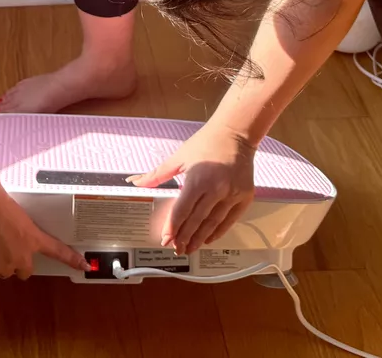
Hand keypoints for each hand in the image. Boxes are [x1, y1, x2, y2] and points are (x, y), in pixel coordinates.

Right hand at [0, 189, 88, 277]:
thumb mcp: (17, 216)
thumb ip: (19, 230)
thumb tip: (11, 234)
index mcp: (33, 239)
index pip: (58, 251)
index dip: (72, 260)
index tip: (85, 265)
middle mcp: (22, 256)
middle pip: (25, 270)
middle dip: (17, 262)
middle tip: (6, 247)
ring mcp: (5, 265)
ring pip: (4, 271)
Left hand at [131, 124, 256, 254]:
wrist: (235, 133)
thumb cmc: (206, 142)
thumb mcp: (179, 157)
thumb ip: (157, 174)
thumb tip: (136, 182)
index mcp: (198, 179)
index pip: (182, 210)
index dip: (173, 227)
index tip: (166, 239)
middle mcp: (216, 189)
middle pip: (197, 220)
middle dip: (185, 237)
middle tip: (177, 248)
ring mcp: (232, 194)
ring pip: (213, 223)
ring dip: (200, 238)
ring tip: (190, 248)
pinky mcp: (245, 196)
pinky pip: (230, 219)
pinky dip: (219, 231)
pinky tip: (209, 238)